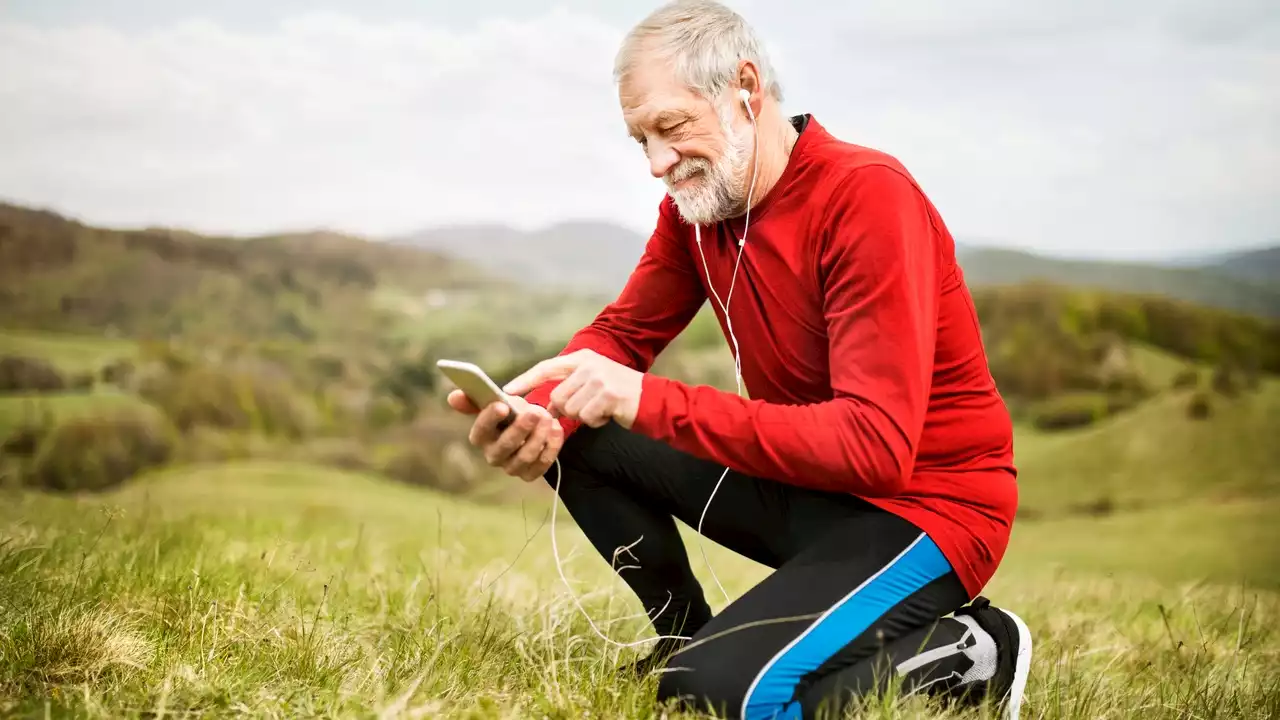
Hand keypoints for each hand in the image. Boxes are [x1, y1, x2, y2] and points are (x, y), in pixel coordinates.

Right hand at [446, 390, 563, 481]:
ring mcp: (511, 467)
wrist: (532, 426)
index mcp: (480, 436)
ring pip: (525, 456)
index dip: (489, 418)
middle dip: (521, 428)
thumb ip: (475, 398)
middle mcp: (493, 455)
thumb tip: (453, 397)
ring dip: (539, 436)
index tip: (503, 406)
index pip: (480, 430)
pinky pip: (542, 464)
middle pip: (505, 446)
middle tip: (536, 412)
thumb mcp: (495, 401)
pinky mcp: (529, 474)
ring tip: (549, 418)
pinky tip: (556, 429)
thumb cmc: (510, 412)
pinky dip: (551, 446)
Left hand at [503, 350, 642, 428]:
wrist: (652, 399)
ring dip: (584, 416)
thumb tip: (546, 407)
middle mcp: (589, 365)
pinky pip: (586, 417)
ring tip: (601, 409)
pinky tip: (608, 415)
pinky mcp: (607, 395)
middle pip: (557, 397)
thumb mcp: (594, 380)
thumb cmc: (619, 395)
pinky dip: (596, 422)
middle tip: (588, 408)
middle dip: (567, 410)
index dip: (526, 380)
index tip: (507, 390)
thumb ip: (570, 387)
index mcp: (583, 358)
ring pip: (570, 410)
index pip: (547, 367)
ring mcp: (599, 379)